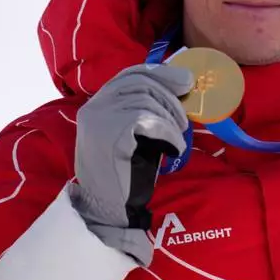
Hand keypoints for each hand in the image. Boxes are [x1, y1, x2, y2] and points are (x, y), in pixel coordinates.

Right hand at [71, 64, 191, 260]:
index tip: (185, 80)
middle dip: (171, 97)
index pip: (129, 74)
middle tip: (185, 118)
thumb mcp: (133, 133)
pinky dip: (169, 133)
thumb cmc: (125, 171)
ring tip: (177, 137)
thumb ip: (145, 110)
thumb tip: (181, 84)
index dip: (161, 73)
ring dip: (171, 119)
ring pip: (147, 101)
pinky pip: (150, 121)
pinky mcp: (111, 135)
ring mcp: (100, 120)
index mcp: (97, 105)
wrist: (107, 206)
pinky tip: (174, 148)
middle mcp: (94, 108)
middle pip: (141, 83)